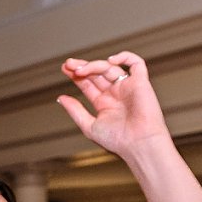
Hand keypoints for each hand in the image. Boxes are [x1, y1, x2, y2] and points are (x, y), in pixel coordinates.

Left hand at [56, 52, 170, 156]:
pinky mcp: (141, 83)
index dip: (76, 75)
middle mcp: (115, 93)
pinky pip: (136, 63)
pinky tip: (110, 60)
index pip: (88, 83)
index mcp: (104, 103)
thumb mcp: (89, 125)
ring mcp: (127, 87)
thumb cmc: (117, 140)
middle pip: (97, 73)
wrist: (139, 144)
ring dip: (94, 65)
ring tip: (79, 70)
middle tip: (69, 64)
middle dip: (82, 66)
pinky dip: (125, 56)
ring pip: (109, 67)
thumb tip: (60, 98)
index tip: (64, 68)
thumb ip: (75, 111)